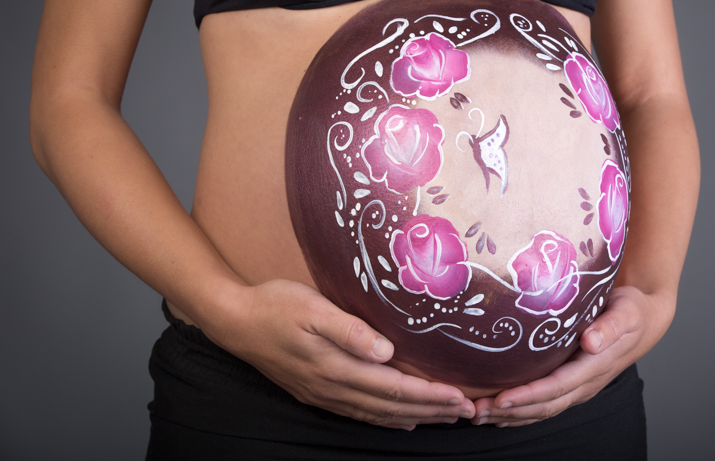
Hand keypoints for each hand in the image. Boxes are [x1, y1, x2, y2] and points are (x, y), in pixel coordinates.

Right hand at [204, 279, 475, 429]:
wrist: (234, 321)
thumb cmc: (276, 305)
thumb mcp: (312, 308)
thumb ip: (349, 330)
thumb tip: (386, 351)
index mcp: (337, 367)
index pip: (396, 387)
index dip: (431, 395)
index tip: (461, 397)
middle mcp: (333, 387)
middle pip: (393, 406)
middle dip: (433, 410)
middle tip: (468, 412)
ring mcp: (323, 394)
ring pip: (378, 414)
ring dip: (415, 417)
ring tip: (445, 417)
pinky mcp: (315, 392)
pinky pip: (359, 414)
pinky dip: (386, 419)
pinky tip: (401, 419)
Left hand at [471, 285, 670, 426]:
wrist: (643, 319)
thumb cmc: (631, 311)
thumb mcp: (627, 312)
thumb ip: (610, 326)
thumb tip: (591, 342)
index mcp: (595, 366)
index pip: (557, 387)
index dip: (529, 395)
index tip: (502, 398)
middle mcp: (585, 383)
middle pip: (544, 405)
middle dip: (510, 411)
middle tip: (476, 411)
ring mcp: (578, 387)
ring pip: (542, 410)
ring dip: (510, 416)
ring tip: (478, 415)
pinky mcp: (572, 384)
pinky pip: (545, 404)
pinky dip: (520, 413)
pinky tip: (498, 414)